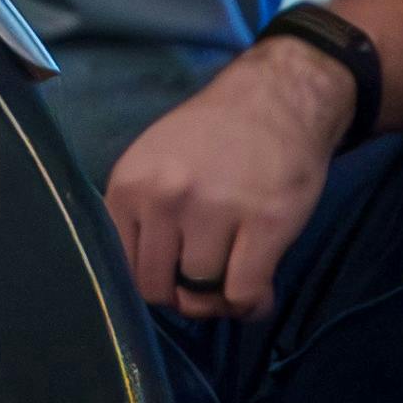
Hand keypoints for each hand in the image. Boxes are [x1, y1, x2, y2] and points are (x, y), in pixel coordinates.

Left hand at [105, 37, 344, 321]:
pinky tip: (259, 294)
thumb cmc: (214, 135)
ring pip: (203, 294)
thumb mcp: (153, 162)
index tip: (175, 279)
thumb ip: (143, 217)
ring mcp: (214, 211)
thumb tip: (153, 288)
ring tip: (236, 280)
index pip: (124, 269)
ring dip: (221, 299)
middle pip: (160, 289)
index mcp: (130, 186)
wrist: (277, 97)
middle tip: (207, 285)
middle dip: (184, 297)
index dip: (153, 283)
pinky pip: (245, 292)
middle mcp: (164, 199)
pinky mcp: (265, 223)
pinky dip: (253, 305)